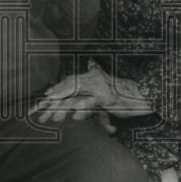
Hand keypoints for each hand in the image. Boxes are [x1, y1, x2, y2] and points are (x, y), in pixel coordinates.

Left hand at [29, 65, 151, 121]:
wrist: (142, 94)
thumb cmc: (123, 94)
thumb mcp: (105, 87)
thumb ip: (94, 78)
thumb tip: (89, 65)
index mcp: (90, 77)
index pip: (68, 82)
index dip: (55, 91)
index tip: (41, 101)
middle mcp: (93, 79)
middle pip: (68, 88)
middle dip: (52, 100)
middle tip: (38, 111)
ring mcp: (100, 86)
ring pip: (76, 95)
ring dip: (62, 106)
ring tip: (51, 116)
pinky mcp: (107, 96)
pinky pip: (91, 102)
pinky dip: (82, 108)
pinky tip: (73, 115)